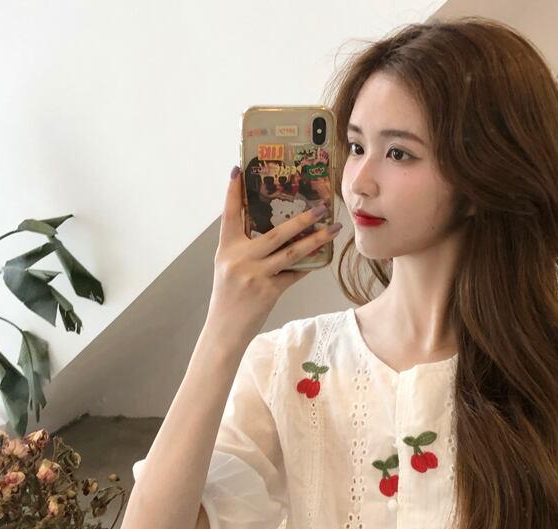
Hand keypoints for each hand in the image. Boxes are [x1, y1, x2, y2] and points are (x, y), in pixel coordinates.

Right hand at [208, 168, 339, 335]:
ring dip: (315, 239)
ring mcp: (255, 274)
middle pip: (276, 232)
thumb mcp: (228, 268)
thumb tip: (274, 233)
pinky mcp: (268, 291)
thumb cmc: (228, 298)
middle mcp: (240, 258)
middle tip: (320, 207)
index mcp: (226, 249)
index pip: (229, 214)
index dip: (233, 191)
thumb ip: (244, 249)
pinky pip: (294, 273)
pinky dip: (307, 265)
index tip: (239, 169)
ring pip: (291, 252)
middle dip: (301, 218)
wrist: (225, 330)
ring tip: (333, 228)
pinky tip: (321, 258)